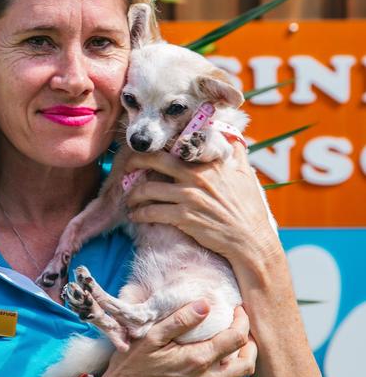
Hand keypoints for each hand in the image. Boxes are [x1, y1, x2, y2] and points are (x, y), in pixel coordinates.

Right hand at [99, 304, 255, 376]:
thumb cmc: (131, 366)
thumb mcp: (151, 337)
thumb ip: (180, 320)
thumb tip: (205, 304)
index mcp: (197, 360)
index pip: (237, 338)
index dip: (242, 320)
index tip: (235, 308)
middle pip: (248, 361)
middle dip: (250, 340)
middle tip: (240, 324)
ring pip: (240, 376)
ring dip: (242, 356)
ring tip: (232, 339)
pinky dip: (230, 369)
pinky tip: (218, 356)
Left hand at [123, 144, 280, 268]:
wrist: (250, 241)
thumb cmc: (249, 208)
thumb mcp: (245, 173)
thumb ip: (235, 152)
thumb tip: (233, 136)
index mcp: (210, 162)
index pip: (178, 144)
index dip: (159, 145)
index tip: (148, 149)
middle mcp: (197, 175)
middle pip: (156, 160)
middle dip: (135, 161)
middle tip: (126, 167)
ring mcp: (189, 196)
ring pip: (149, 188)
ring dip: (133, 194)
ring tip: (129, 199)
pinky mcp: (184, 217)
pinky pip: (152, 211)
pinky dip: (139, 213)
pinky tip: (135, 216)